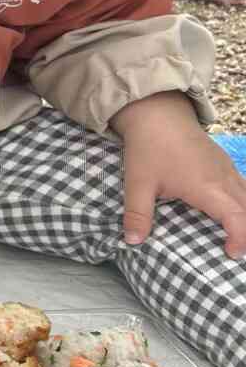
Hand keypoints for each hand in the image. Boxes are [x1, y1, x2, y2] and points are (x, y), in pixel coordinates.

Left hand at [112, 91, 245, 255]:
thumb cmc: (148, 148)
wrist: (156, 112)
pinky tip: (233, 211)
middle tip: (234, 250)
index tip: (230, 253)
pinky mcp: (224, 163)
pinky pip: (244, 186)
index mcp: (208, 187)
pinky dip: (244, 203)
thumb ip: (137, 214)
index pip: (238, 218)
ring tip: (236, 235)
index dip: (241, 238)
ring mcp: (227, 169)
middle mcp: (224, 179)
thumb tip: (131, 242)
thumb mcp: (138, 183)